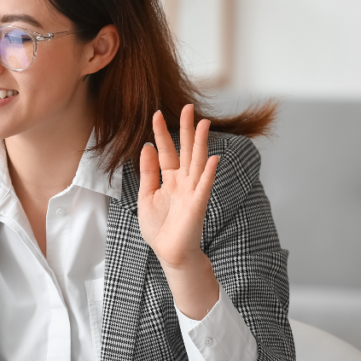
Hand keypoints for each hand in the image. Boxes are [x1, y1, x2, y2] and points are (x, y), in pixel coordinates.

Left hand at [138, 104, 219, 319]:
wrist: (169, 253)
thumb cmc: (159, 227)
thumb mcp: (146, 196)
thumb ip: (148, 173)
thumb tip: (147, 147)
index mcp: (169, 179)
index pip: (166, 151)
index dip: (161, 133)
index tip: (156, 113)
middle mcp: (183, 181)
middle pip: (186, 150)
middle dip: (186, 129)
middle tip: (187, 107)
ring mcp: (192, 191)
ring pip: (198, 162)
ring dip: (201, 143)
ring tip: (203, 123)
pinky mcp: (198, 204)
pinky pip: (204, 186)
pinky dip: (209, 173)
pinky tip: (214, 158)